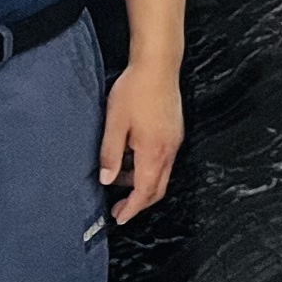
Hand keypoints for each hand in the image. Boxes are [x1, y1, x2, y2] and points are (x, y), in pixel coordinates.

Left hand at [98, 54, 184, 223]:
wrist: (158, 65)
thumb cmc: (135, 90)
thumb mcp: (114, 123)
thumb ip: (110, 154)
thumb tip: (106, 179)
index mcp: (153, 152)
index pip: (145, 192)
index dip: (132, 208)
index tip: (120, 217)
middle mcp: (169, 150)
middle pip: (157, 189)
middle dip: (139, 202)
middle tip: (119, 208)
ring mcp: (174, 141)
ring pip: (161, 174)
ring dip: (142, 183)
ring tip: (120, 178)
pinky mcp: (174, 131)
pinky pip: (164, 160)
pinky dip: (149, 168)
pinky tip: (133, 157)